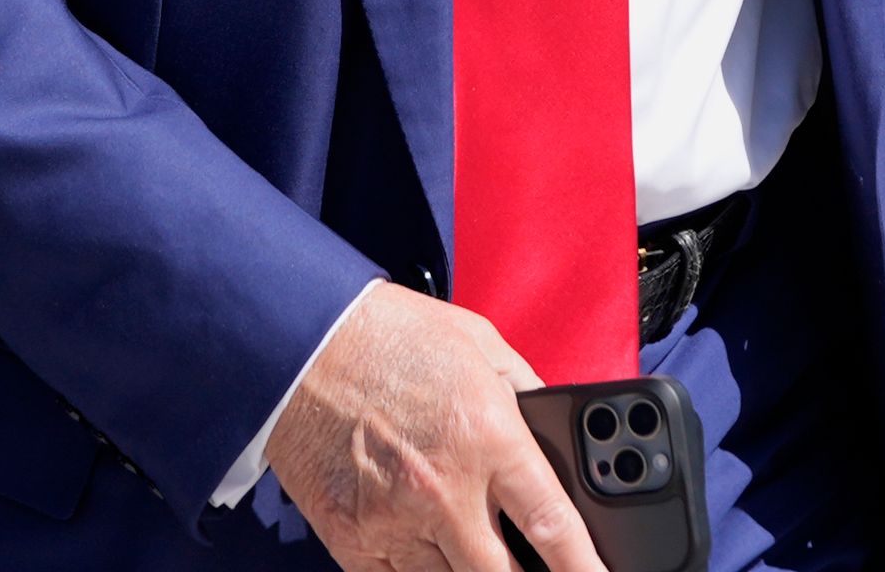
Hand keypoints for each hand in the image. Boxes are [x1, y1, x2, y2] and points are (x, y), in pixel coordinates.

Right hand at [263, 284, 602, 571]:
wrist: (299, 341)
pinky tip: (431, 556)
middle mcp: (445, 488)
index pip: (553, 526)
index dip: (585, 568)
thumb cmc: (390, 336)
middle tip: (534, 570)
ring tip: (476, 550)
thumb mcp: (480, 344)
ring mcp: (394, 521)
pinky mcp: (352, 539)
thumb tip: (558, 433)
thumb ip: (526, 393)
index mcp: (487, 436)